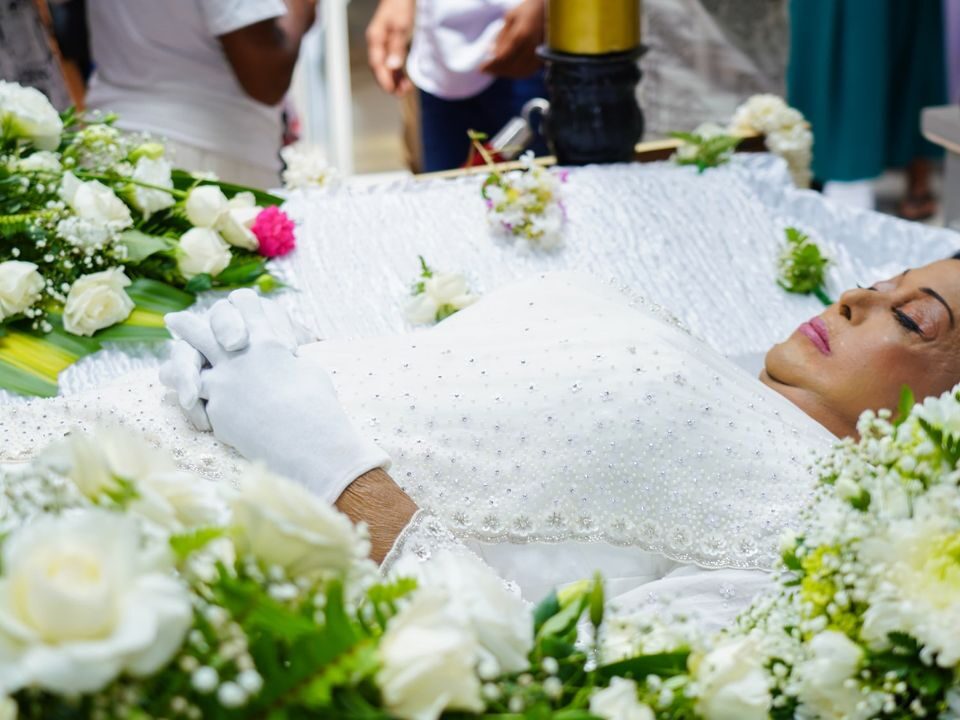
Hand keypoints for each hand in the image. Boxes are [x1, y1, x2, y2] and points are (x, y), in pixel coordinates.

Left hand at [162, 290, 389, 502]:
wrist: (306, 439)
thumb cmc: (317, 405)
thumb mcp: (309, 371)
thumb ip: (289, 362)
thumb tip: (286, 363)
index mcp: (267, 340)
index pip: (246, 304)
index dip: (239, 304)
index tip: (233, 307)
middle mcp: (241, 355)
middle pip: (205, 330)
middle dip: (189, 324)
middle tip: (174, 320)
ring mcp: (225, 381)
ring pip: (190, 363)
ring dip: (177, 363)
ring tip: (166, 365)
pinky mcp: (218, 409)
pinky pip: (200, 401)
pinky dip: (197, 404)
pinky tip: (189, 405)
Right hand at [366, 0, 415, 94]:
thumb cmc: (400, 6)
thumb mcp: (400, 25)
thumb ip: (396, 46)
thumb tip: (392, 66)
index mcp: (375, 38)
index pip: (376, 64)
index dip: (383, 79)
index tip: (392, 91)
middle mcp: (377, 44)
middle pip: (380, 68)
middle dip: (390, 83)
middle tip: (402, 93)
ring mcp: (383, 45)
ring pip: (386, 67)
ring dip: (395, 80)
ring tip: (406, 89)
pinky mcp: (391, 45)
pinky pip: (392, 63)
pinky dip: (398, 73)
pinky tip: (405, 81)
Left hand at [480, 0, 544, 78]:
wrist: (550, 9)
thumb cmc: (528, 9)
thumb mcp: (510, 18)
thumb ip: (501, 37)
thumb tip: (490, 52)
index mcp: (522, 35)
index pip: (503, 57)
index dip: (491, 65)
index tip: (481, 68)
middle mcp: (532, 46)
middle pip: (511, 67)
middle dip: (497, 70)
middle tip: (486, 70)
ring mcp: (540, 53)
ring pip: (520, 72)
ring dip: (506, 73)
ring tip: (495, 70)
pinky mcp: (544, 57)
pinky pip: (529, 71)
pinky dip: (517, 73)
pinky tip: (508, 70)